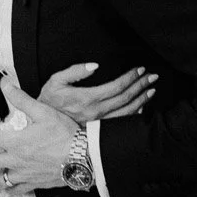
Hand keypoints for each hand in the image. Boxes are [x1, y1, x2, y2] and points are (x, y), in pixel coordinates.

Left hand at [0, 82, 80, 196]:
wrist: (85, 158)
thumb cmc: (65, 133)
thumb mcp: (43, 111)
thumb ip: (21, 98)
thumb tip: (4, 82)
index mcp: (15, 142)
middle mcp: (15, 161)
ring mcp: (24, 175)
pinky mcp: (35, 183)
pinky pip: (17, 191)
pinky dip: (8, 193)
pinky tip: (2, 194)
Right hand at [40, 62, 156, 121]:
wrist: (43, 125)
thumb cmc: (48, 101)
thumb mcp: (55, 81)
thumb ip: (74, 71)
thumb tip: (95, 65)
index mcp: (87, 98)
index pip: (117, 87)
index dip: (130, 77)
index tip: (140, 69)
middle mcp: (96, 113)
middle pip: (126, 98)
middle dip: (141, 86)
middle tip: (152, 77)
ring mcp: (98, 123)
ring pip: (127, 113)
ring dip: (142, 100)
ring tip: (152, 90)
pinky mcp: (98, 130)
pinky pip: (121, 123)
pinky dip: (134, 115)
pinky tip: (142, 107)